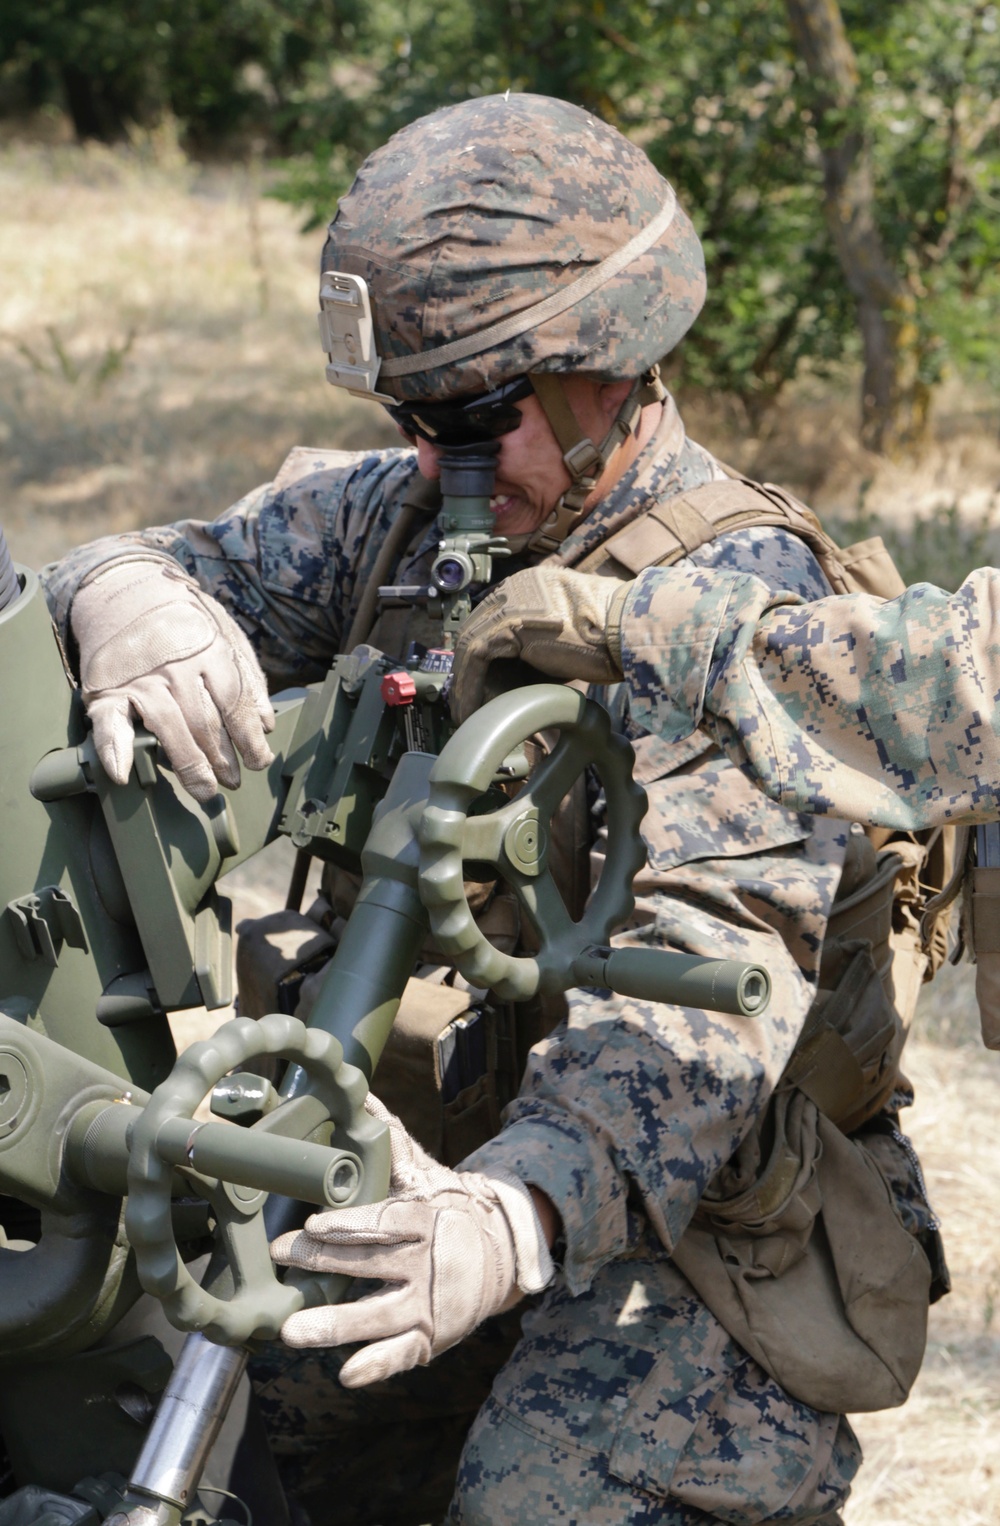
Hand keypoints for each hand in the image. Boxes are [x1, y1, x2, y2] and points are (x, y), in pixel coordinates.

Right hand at [71, 556, 274, 801]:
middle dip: (223, 758)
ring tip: (205, 789)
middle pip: (205, 723)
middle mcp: (175, 666)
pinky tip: (122, 772)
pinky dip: (114, 749)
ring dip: (189, 765)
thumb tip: (267, 724)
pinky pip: (110, 723)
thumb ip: (248, 677)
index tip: (260, 761)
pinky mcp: (107, 690)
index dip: (249, 738)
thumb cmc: (184, 620)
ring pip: (168, 729)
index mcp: (209, 650)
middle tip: (233, 782)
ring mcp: (140, 679)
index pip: (234, 704)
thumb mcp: (226, 633)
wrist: (126, 590)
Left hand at [271, 1097, 553, 1385]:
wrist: (503, 1253)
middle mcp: (425, 1263)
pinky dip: (377, 1365)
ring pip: (379, 1316)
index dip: (349, 1224)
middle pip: (371, 1264)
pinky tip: (347, 1373)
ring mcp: (427, 1303)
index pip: (384, 1221)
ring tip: (291, 1331)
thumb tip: (362, 1094)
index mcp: (424, 1219)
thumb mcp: (426, 1174)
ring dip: (336, 1325)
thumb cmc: (449, 1209)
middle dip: (324, 1262)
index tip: (313, 1223)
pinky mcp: (430, 1336)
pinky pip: (402, 1355)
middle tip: (281, 1257)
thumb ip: (391, 1143)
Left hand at [450, 565, 630, 723]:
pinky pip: (475, 656)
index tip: (481, 683)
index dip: (484, 654)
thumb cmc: (613, 637)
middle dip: (468, 669)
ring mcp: (511, 602)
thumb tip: (529, 671)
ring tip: (465, 712)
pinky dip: (469, 685)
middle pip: (477, 629)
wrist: (628, 630)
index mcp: (531, 584)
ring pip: (470, 643)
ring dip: (464, 682)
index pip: (494, 619)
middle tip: (465, 700)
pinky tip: (470, 709)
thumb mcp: (570, 634)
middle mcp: (516, 587)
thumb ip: (543, 642)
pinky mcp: (509, 624)